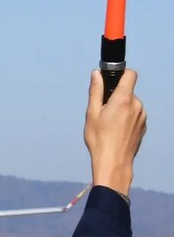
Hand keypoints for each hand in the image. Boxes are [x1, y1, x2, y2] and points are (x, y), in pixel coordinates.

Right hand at [85, 69, 145, 196]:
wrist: (114, 162)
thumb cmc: (99, 139)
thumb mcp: (91, 113)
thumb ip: (95, 91)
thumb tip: (96, 73)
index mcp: (123, 99)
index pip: (130, 75)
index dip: (122, 74)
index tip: (112, 81)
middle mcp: (136, 105)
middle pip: (128, 92)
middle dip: (116, 98)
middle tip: (103, 112)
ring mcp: (142, 116)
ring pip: (131, 105)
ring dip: (121, 109)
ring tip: (109, 125)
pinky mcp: (144, 126)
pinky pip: (135, 116)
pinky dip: (126, 119)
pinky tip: (117, 132)